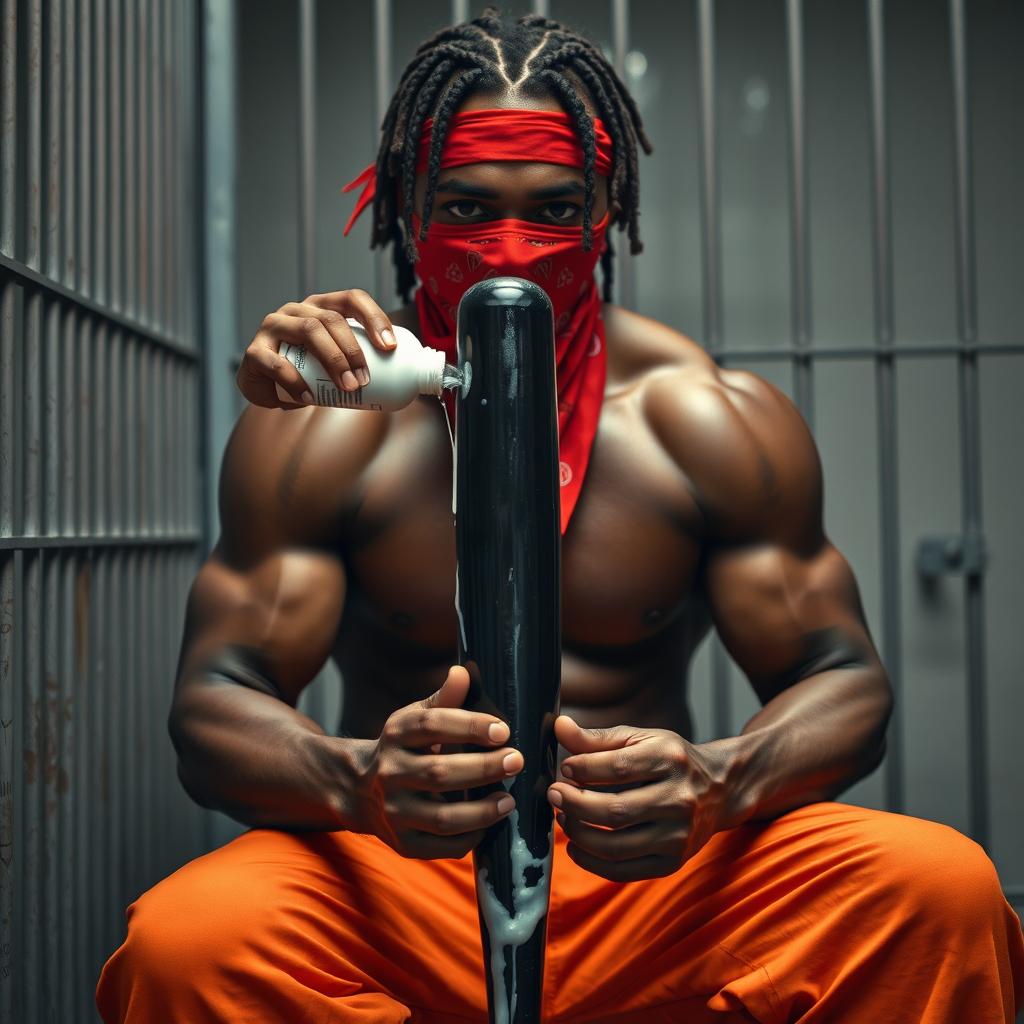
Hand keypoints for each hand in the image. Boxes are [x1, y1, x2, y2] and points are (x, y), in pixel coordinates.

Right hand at [237, 289, 397, 407]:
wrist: (265, 386)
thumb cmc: (306, 371)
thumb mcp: (335, 362)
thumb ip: (359, 362)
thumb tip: (402, 377)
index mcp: (320, 308)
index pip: (352, 299)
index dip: (374, 317)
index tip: (390, 346)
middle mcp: (297, 311)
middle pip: (331, 319)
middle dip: (353, 350)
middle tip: (365, 379)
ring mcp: (273, 326)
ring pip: (308, 332)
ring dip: (332, 360)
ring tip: (347, 387)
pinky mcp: (255, 351)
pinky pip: (276, 363)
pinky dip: (295, 382)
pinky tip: (309, 398)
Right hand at [352, 666, 523, 859]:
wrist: (360, 789)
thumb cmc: (405, 747)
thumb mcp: (416, 718)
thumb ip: (444, 700)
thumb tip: (464, 672)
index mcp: (396, 734)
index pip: (431, 724)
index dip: (468, 726)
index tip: (504, 730)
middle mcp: (389, 772)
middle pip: (439, 772)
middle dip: (483, 768)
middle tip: (517, 761)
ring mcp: (394, 811)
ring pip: (441, 817)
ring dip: (481, 811)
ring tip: (510, 801)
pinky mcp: (402, 843)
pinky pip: (440, 846)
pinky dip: (469, 838)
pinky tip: (490, 825)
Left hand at [548, 716, 726, 881]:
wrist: (718, 790)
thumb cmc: (670, 760)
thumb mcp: (639, 739)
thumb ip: (596, 737)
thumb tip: (559, 727)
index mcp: (669, 760)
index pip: (619, 768)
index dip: (584, 769)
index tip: (565, 769)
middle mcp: (679, 799)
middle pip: (615, 810)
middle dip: (575, 804)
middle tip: (554, 795)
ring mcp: (678, 835)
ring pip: (616, 845)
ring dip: (579, 834)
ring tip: (563, 817)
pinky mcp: (673, 862)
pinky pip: (625, 870)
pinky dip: (593, 862)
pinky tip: (576, 847)